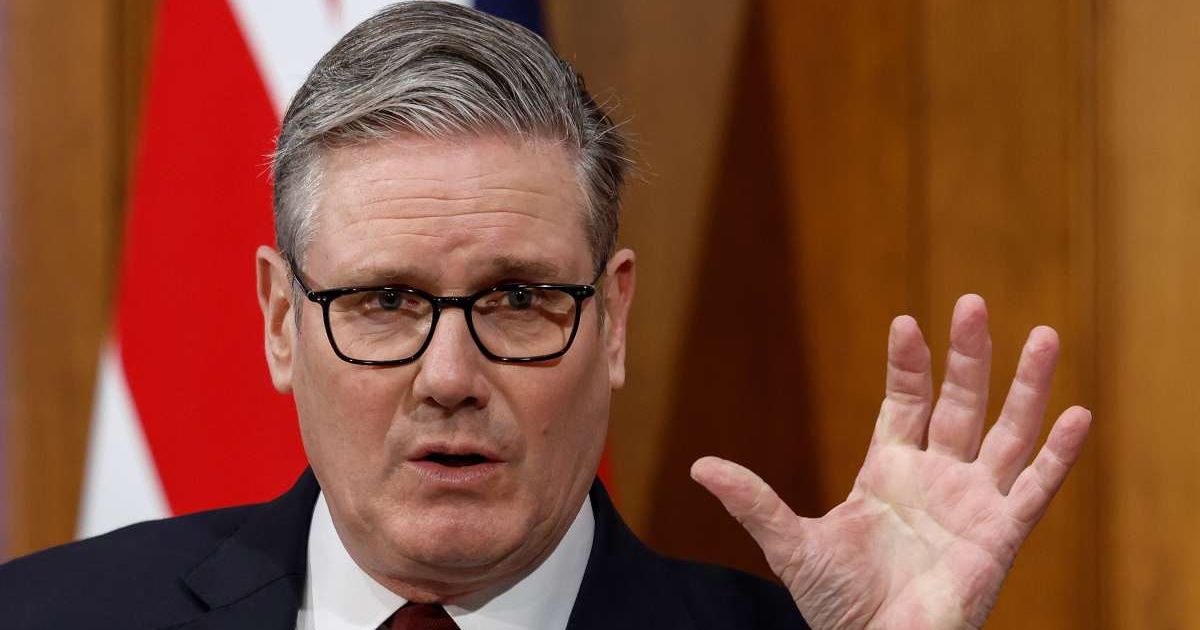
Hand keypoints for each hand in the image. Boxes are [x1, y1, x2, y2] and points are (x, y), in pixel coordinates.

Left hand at [691, 295, 1091, 629]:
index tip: (905, 323)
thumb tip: (699, 466)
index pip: (903, 402)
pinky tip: (1078, 414)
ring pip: (1007, 433)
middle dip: (967, 356)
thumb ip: (754, 502)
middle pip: (958, 403)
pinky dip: (1059, 454)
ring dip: (1026, 387)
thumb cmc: (838, 606)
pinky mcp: (1000, 537)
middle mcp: (936, 478)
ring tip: (1044, 335)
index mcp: (888, 472)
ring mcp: (972, 504)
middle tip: (972, 303)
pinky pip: (1037, 488)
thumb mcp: (791, 546)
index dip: (908, 364)